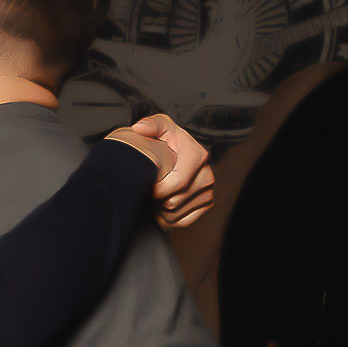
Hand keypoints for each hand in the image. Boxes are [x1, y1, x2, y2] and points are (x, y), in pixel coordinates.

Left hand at [117, 113, 214, 230]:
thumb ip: (151, 125)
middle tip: (146, 191)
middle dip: (155, 200)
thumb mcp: (161, 127)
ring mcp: (208, 191)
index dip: (158, 190)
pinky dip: (167, 218)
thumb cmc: (168, 141)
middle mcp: (207, 175)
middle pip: (174, 201)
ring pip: (175, 213)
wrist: (178, 156)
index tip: (147, 188)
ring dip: (158, 210)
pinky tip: (159, 206)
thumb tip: (140, 128)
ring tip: (151, 197)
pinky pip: (183, 221)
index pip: (178, 183)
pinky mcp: (206, 204)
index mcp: (197, 155)